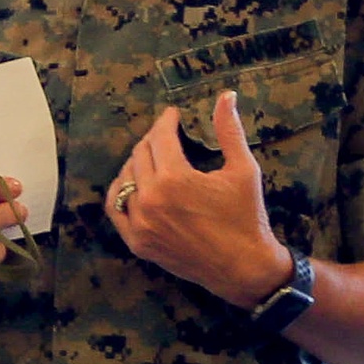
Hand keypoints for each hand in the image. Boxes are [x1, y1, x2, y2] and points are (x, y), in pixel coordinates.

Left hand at [104, 91, 291, 309]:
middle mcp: (150, 199)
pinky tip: (133, 184)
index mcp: (174, 179)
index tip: (174, 115)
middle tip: (167, 136)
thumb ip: (229, 131)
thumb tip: (227, 95)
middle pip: (140, 154)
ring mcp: (140, 223)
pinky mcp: (138, 242)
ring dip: (137, 163)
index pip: (159, 137)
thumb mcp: (244, 170)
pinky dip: (121, 192)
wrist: (243, 268)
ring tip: (153, 158)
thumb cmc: (247, 218)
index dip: (166, 121)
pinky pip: (116, 208)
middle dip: (154, 140)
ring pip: (125, 179)